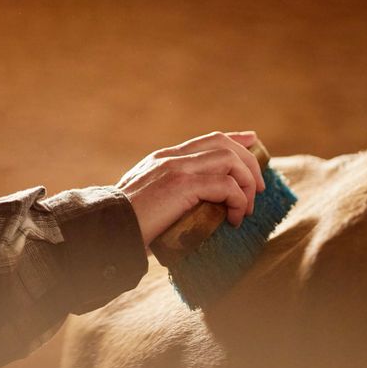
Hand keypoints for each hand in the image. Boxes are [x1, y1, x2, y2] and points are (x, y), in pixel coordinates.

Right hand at [117, 131, 266, 246]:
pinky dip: (237, 201)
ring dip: (247, 185)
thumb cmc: (126, 226)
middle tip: (259, 189)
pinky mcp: (182, 185)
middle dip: (250, 163)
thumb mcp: (148, 202)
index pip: (208, 139)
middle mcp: (171, 157)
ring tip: (245, 210)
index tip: (253, 142)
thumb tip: (194, 212)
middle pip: (224, 144)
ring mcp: (177, 168)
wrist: (107, 229)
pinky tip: (233, 219)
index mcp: (163, 159)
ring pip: (230, 161)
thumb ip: (169, 198)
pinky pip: (226, 185)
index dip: (236, 139)